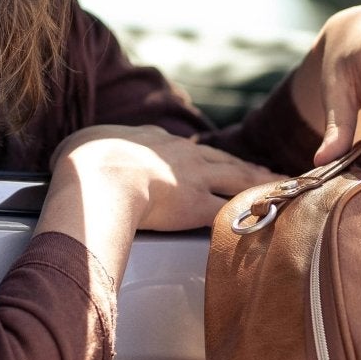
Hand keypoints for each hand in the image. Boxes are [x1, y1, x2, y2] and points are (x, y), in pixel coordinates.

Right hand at [49, 123, 273, 232]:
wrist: (99, 176)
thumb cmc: (84, 162)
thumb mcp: (84, 146)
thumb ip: (90, 152)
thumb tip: (75, 158)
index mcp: (154, 142)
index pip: (184, 150)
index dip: (199, 158)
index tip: (210, 162)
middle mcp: (181, 157)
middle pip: (222, 160)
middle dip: (246, 166)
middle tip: (269, 171)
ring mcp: (193, 180)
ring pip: (238, 179)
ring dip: (263, 184)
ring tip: (284, 188)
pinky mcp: (199, 206)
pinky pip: (236, 210)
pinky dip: (256, 213)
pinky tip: (274, 217)